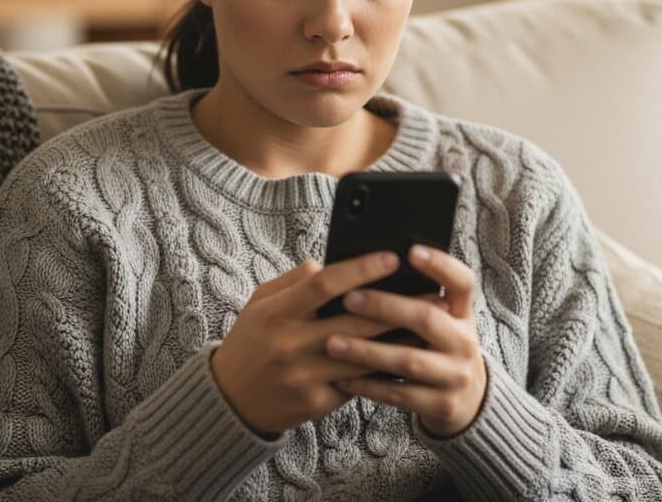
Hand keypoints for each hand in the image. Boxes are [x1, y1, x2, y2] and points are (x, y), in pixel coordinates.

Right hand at [210, 252, 440, 435]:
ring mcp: (304, 376)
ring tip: (429, 325)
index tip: (393, 258)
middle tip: (431, 293)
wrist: (230, 400)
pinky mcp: (315, 403)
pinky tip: (407, 356)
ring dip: (399, 340)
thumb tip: (327, 262)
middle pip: (354, 320)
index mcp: (277, 312)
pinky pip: (357, 382)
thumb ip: (293, 281)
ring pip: (363, 355)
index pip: (326, 283)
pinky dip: (383, 369)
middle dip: (397, 305)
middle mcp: (290, 344)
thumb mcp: (260, 304)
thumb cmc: (251, 341)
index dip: (362, 268)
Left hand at [327, 244, 487, 437]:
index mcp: (463, 314)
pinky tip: (341, 377)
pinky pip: (399, 393)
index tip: (410, 251)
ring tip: (332, 342)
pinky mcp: (442, 405)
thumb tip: (370, 268)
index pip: (462, 283)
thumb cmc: (437, 349)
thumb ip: (417, 301)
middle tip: (349, 298)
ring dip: (367, 351)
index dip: (440, 265)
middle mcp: (465, 342)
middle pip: (427, 318)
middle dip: (385, 307)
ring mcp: (456, 376)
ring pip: (408, 360)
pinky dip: (368, 385)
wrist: (467, 402)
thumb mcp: (441, 323)